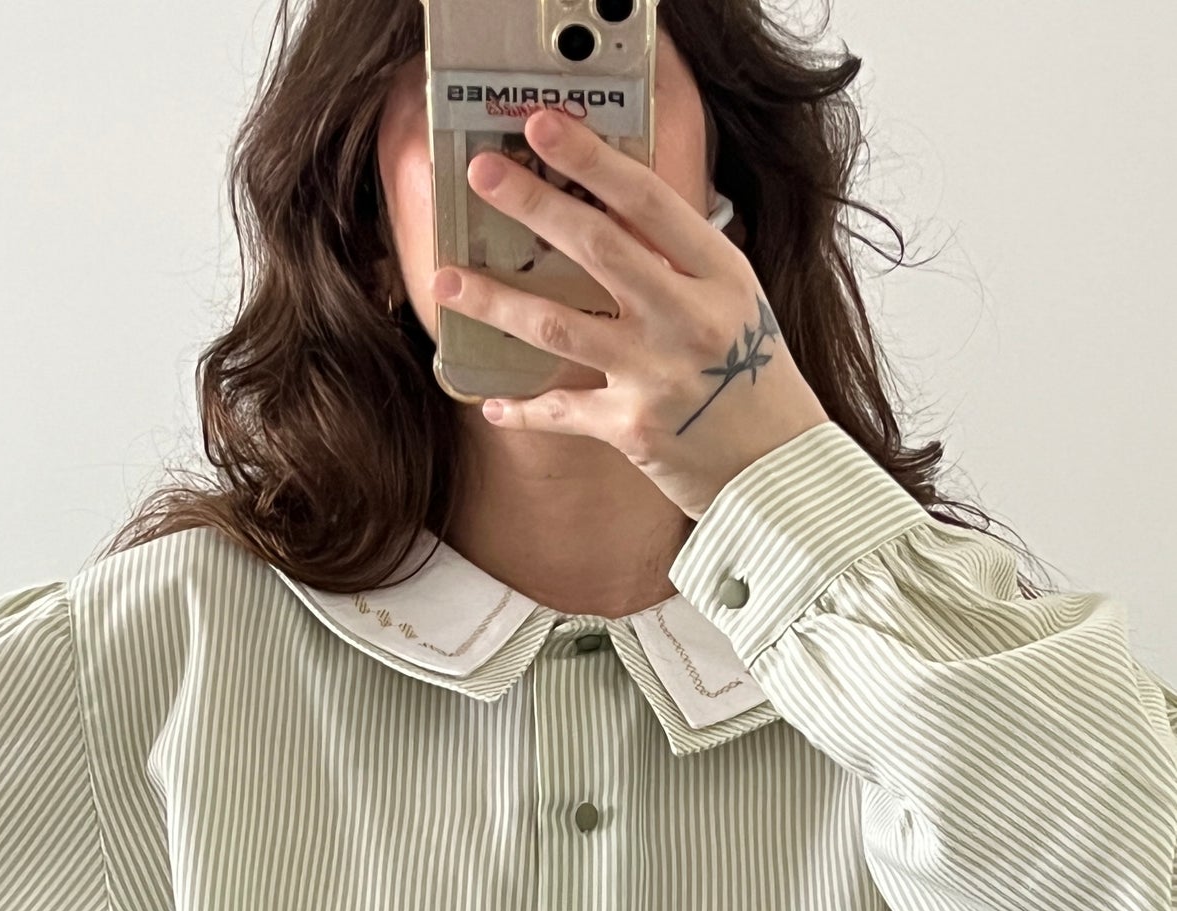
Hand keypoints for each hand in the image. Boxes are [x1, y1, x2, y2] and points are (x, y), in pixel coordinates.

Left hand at [431, 107, 829, 521]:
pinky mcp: (632, 430)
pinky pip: (562, 412)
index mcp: (718, 274)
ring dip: (494, 301)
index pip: (647, 201)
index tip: (542, 126)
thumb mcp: (734, 301)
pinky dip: (523, 408)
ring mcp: (657, 375)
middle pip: (597, 248)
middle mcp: (687, 318)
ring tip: (445, 280)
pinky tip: (491, 401)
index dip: (591, 159)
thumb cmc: (752, 376)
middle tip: (481, 174)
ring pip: (558, 326)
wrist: (778, 470)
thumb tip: (607, 211)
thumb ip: (679, 261)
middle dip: (534, 205)